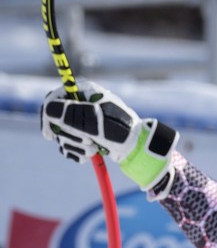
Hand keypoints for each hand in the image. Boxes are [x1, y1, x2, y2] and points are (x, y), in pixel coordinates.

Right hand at [41, 80, 178, 190]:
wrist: (137, 148)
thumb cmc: (122, 131)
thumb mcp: (97, 123)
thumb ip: (73, 116)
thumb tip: (49, 109)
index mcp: (86, 92)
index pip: (55, 98)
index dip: (48, 115)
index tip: (49, 134)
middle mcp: (82, 104)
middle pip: (56, 119)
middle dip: (69, 135)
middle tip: (87, 142)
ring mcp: (82, 120)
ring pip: (62, 134)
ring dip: (75, 146)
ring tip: (93, 149)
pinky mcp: (83, 134)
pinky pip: (68, 144)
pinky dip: (76, 152)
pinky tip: (88, 155)